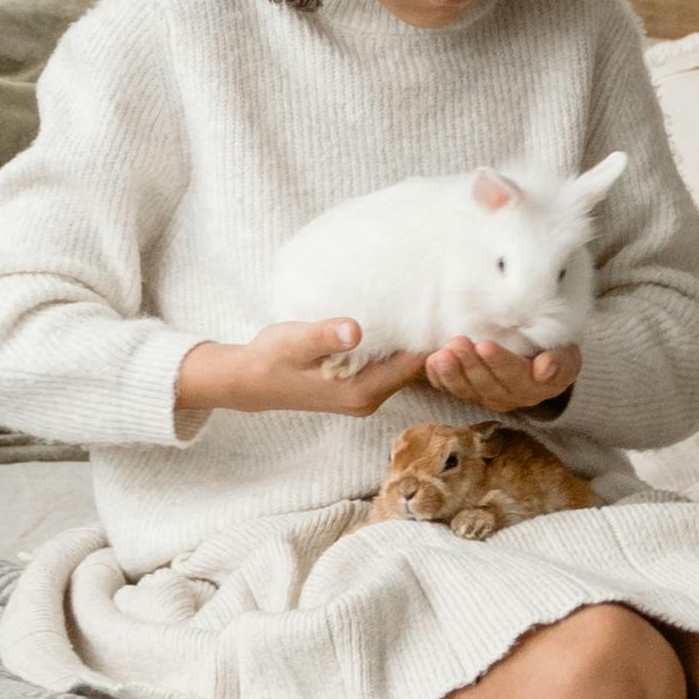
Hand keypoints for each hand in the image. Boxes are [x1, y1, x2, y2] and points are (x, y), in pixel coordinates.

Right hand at [174, 321, 434, 423]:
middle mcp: (368, 399)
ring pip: (403, 367)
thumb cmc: (271, 358)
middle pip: (414, 369)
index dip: (432, 340)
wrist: (249, 380)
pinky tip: (403, 320)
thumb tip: (354, 329)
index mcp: (361, 392)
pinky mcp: (357, 386)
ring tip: (432, 304)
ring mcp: (364, 395)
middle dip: (429, 339)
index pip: (413, 366)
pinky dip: (398, 346)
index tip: (449, 308)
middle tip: (449, 299)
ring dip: (415, 341)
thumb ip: (326, 336)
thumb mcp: (296, 342)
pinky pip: (389, 366)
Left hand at [423, 336, 578, 417]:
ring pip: (466, 390)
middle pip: (487, 385)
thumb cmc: (554, 348)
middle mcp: (510, 397)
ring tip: (441, 355)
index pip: (514, 376)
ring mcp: (487, 396)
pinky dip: (439, 378)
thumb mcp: (567, 352)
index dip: (499, 363)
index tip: (485, 345)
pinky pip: (451, 389)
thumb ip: (561, 361)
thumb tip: (545, 370)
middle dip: (470, 364)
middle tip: (457, 343)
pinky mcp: (469, 392)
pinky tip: (431, 363)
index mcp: (535, 388)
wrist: (541, 355)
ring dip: (451, 373)